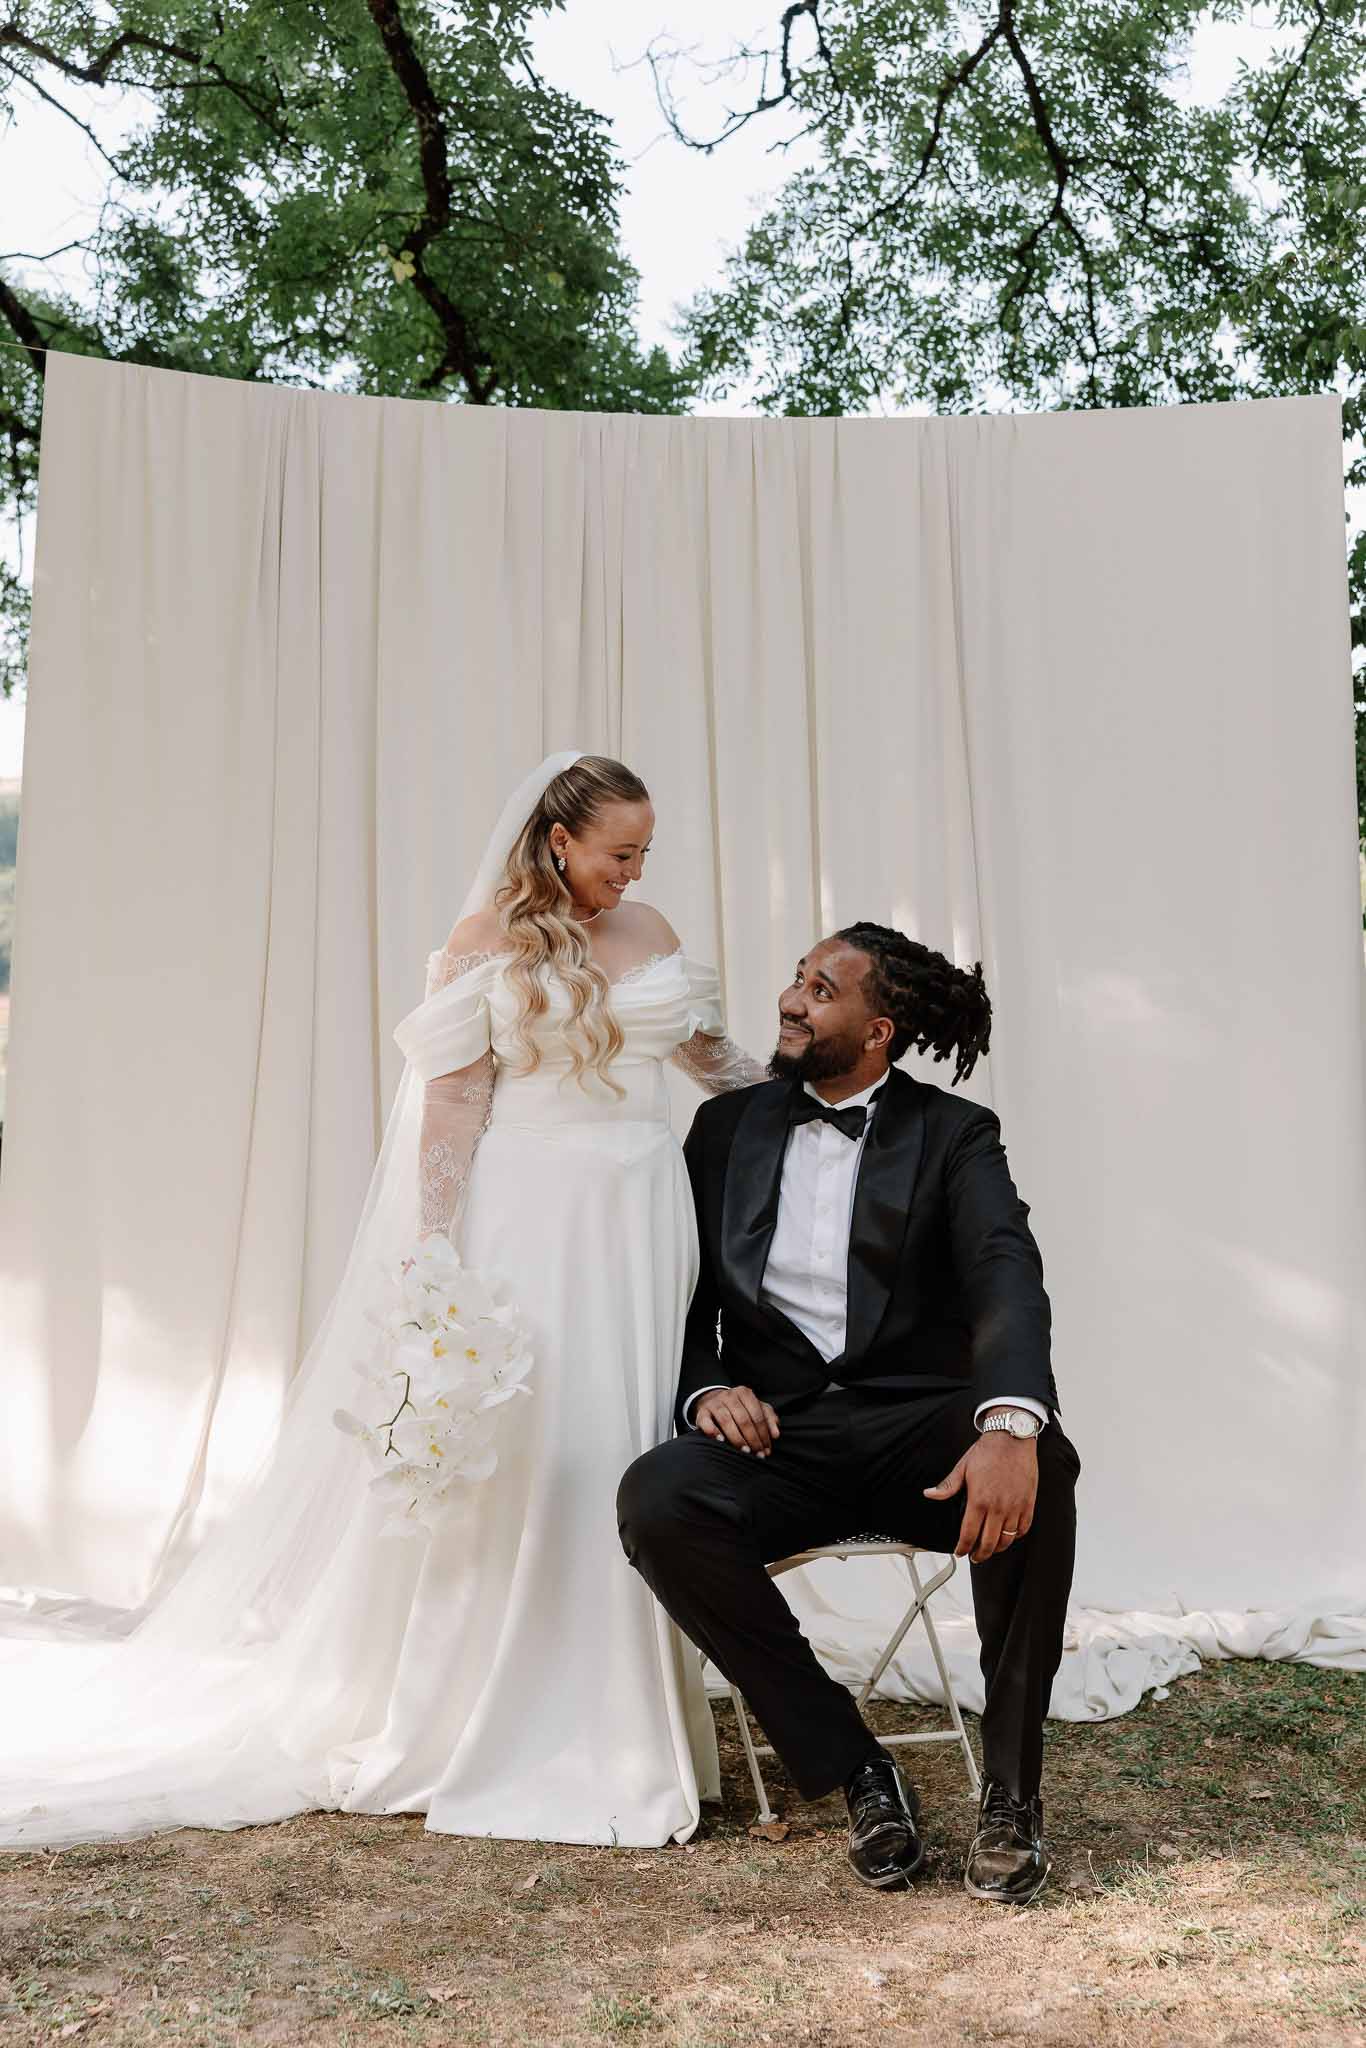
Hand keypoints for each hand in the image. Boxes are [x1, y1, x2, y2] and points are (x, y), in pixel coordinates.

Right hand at [693, 1385, 779, 1456]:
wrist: (713, 1401)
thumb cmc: (740, 1408)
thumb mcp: (756, 1408)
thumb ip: (768, 1419)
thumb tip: (775, 1434)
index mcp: (745, 1393)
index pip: (757, 1415)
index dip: (763, 1434)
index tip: (767, 1449)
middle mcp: (729, 1395)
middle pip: (743, 1419)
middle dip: (752, 1439)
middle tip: (757, 1454)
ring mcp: (714, 1403)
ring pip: (726, 1421)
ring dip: (737, 1438)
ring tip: (745, 1451)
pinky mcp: (702, 1413)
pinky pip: (706, 1422)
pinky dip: (713, 1431)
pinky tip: (721, 1441)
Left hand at [923, 1434, 1036, 1562]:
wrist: (1012, 1438)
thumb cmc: (988, 1451)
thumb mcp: (962, 1467)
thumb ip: (947, 1486)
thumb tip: (930, 1494)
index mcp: (979, 1500)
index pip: (969, 1535)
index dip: (963, 1548)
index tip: (960, 1552)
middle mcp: (998, 1507)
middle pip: (988, 1543)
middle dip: (979, 1555)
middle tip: (974, 1557)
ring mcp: (1015, 1507)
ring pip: (1007, 1540)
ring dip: (997, 1548)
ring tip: (990, 1549)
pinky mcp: (1028, 1504)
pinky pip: (1023, 1528)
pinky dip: (1015, 1537)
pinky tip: (1008, 1536)